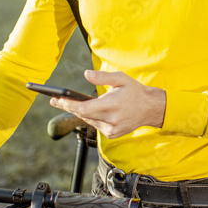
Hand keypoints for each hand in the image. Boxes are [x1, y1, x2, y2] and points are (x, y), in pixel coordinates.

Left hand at [49, 70, 165, 139]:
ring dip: (80, 112)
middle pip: (83, 115)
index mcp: (112, 105)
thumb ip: (102, 77)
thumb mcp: (121, 78)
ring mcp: (112, 129)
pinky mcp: (112, 134)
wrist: (151, 108)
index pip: (84, 108)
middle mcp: (111, 120)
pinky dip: (91, 118)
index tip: (56, 99)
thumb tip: (86, 74)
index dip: (68, 105)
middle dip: (69, 107)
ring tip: (69, 104)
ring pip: (89, 121)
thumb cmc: (135, 91)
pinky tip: (89, 111)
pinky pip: (96, 125)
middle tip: (56, 100)